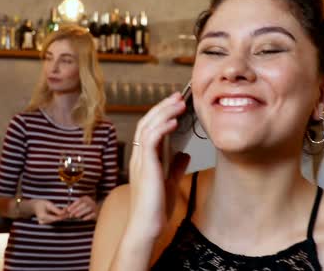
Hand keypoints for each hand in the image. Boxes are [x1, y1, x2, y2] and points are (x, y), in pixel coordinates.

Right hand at [30, 199, 66, 223]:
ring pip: (55, 220)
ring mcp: (43, 223)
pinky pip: (53, 220)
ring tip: (67, 212)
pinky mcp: (45, 223)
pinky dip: (57, 217)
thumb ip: (56, 209)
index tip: (68, 213)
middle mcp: (43, 221)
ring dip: (61, 217)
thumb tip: (64, 213)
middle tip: (69, 212)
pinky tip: (62, 214)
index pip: (55, 218)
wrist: (33, 206)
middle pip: (56, 220)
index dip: (63, 216)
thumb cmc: (41, 203)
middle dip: (63, 216)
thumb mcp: (49, 204)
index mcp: (43, 216)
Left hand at [66, 196, 96, 220]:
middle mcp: (91, 201)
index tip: (68, 210)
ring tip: (76, 216)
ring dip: (81, 212)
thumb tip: (63, 210)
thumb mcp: (79, 205)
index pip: (79, 200)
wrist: (98, 210)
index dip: (73, 205)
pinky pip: (92, 214)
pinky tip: (83, 219)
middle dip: (76, 209)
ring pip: (88, 208)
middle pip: (84, 204)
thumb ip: (72, 207)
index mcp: (86, 198)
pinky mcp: (97, 213)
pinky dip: (87, 216)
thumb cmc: (85, 208)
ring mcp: (95, 207)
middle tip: (71, 215)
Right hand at [127, 92, 188, 238]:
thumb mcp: (169, 182)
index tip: (176, 104)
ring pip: (148, 127)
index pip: (149, 129)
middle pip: (147, 122)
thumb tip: (185, 154)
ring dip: (164, 112)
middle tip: (179, 96)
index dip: (161, 114)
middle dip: (163, 107)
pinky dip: (162, 128)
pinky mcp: (145, 166)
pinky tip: (173, 121)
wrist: (147, 227)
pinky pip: (151, 140)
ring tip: (179, 102)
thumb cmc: (155, 210)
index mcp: (143, 159)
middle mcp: (139, 156)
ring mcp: (140, 160)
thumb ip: (175, 167)